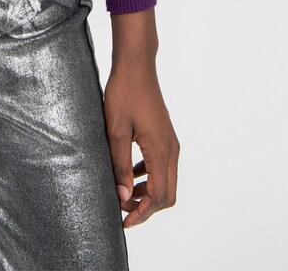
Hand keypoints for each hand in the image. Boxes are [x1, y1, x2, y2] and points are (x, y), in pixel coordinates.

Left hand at [104, 13, 178, 227]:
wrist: (136, 66)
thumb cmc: (124, 94)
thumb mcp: (115, 131)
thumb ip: (120, 165)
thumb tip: (122, 196)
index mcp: (161, 151)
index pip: (158, 196)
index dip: (142, 213)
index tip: (123, 220)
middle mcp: (171, 150)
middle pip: (166, 194)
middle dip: (145, 207)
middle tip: (121, 209)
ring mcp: (170, 142)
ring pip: (165, 181)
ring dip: (146, 193)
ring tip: (122, 194)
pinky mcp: (165, 136)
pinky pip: (161, 166)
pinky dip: (148, 177)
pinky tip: (129, 173)